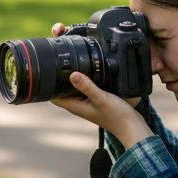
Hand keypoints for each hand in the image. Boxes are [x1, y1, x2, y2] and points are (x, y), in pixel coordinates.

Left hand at [48, 24, 151, 148]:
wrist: (131, 125)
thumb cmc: (116, 116)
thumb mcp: (101, 98)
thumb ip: (87, 86)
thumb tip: (72, 74)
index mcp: (74, 104)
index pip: (51, 93)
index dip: (46, 80)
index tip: (45, 64)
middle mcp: (77, 102)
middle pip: (60, 85)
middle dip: (56, 71)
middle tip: (56, 53)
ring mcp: (85, 100)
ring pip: (71, 84)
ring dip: (68, 72)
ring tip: (67, 55)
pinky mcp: (94, 97)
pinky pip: (83, 84)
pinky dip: (81, 74)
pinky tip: (86, 64)